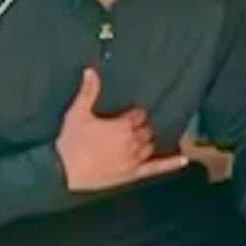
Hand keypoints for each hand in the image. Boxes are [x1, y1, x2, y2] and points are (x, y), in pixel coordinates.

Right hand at [55, 66, 191, 191]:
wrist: (62, 171)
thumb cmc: (70, 141)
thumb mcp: (77, 113)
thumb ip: (88, 92)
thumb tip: (91, 71)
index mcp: (122, 125)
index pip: (138, 115)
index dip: (134, 115)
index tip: (129, 115)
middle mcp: (132, 141)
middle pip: (146, 130)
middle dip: (141, 128)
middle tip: (133, 128)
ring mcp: (134, 159)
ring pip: (150, 146)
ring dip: (148, 141)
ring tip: (146, 138)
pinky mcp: (132, 174)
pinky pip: (156, 168)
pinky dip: (171, 163)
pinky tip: (184, 159)